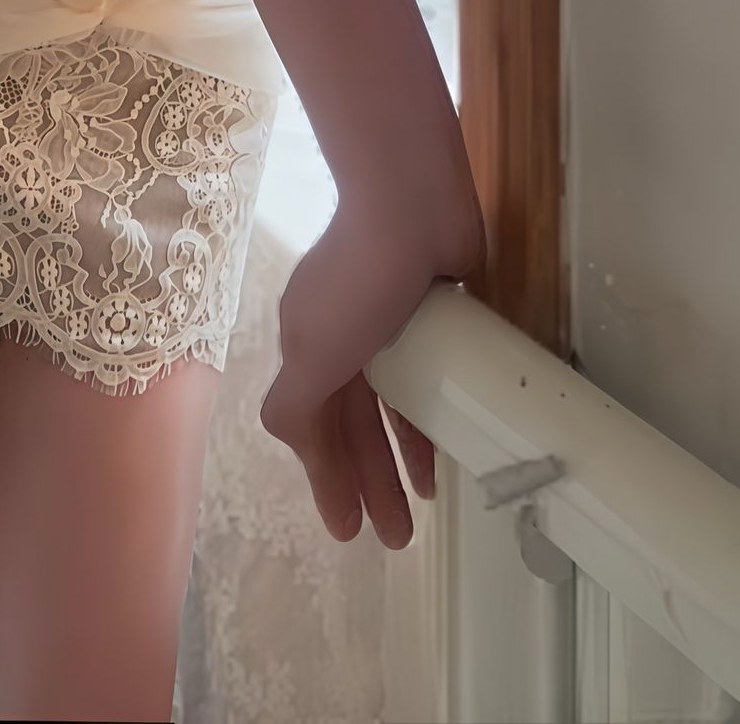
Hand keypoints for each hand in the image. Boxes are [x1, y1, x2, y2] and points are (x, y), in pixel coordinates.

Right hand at [258, 195, 485, 548]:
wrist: (412, 202)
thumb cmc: (360, 280)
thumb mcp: (314, 351)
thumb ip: (295, 407)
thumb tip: (291, 445)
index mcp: (307, 345)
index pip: (313, 429)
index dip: (327, 481)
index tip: (347, 531)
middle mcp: (342, 337)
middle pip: (353, 425)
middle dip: (370, 482)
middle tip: (398, 538)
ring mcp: (386, 324)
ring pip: (392, 407)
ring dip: (403, 457)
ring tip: (426, 505)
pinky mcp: (430, 311)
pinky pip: (428, 378)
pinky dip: (432, 413)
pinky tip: (450, 444)